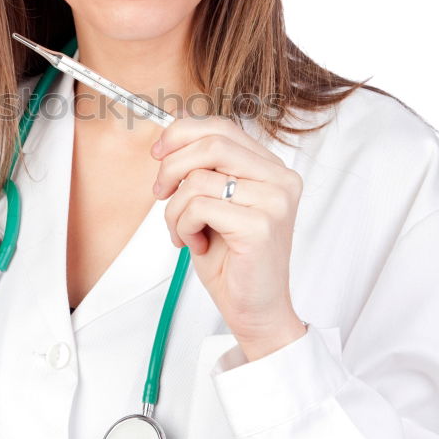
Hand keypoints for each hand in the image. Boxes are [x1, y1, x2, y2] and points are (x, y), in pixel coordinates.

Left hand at [151, 114, 306, 359]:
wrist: (256, 310)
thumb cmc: (233, 259)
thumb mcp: (214, 203)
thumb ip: (204, 170)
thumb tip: (170, 139)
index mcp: (271, 168)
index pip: (222, 128)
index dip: (182, 133)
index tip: (158, 153)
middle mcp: (280, 179)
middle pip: (211, 143)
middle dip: (171, 166)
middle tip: (160, 193)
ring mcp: (274, 201)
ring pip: (198, 178)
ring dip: (175, 208)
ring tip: (183, 231)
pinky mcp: (260, 225)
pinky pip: (199, 206)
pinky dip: (183, 225)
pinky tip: (196, 243)